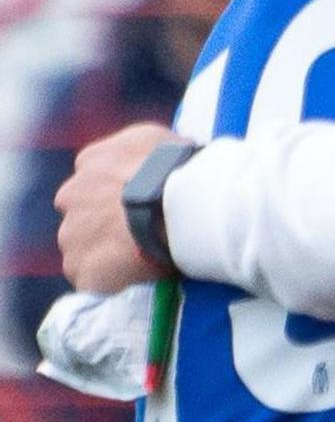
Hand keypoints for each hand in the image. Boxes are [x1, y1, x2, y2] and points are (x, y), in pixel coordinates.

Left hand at [56, 124, 183, 292]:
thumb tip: (150, 158)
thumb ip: (139, 149)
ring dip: (105, 255)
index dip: (117, 195)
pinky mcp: (81, 269)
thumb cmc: (174, 169)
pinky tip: (133, 279)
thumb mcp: (158, 138)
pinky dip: (108, 282)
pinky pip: (91, 280)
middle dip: (104, 225)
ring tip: (137, 262)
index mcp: (90, 162)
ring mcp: (72, 235)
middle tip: (138, 235)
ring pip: (83, 249)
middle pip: (83, 215)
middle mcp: (71, 196)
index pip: (95, 180)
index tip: (137, 206)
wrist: (176, 207)